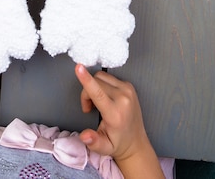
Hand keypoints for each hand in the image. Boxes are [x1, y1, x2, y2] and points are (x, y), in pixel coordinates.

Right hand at [75, 64, 163, 178]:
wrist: (136, 142)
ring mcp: (128, 89)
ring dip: (94, 87)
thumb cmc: (117, 144)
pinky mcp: (129, 85)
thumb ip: (93, 141)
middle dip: (86, 93)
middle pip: (96, 83)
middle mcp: (123, 98)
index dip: (86, 80)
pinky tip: (105, 98)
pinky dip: (102, 85)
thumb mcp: (103, 148)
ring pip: (101, 77)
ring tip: (97, 104)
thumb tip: (84, 136)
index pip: (98, 93)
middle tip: (89, 108)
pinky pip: (108, 77)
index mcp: (115, 114)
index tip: (78, 67)